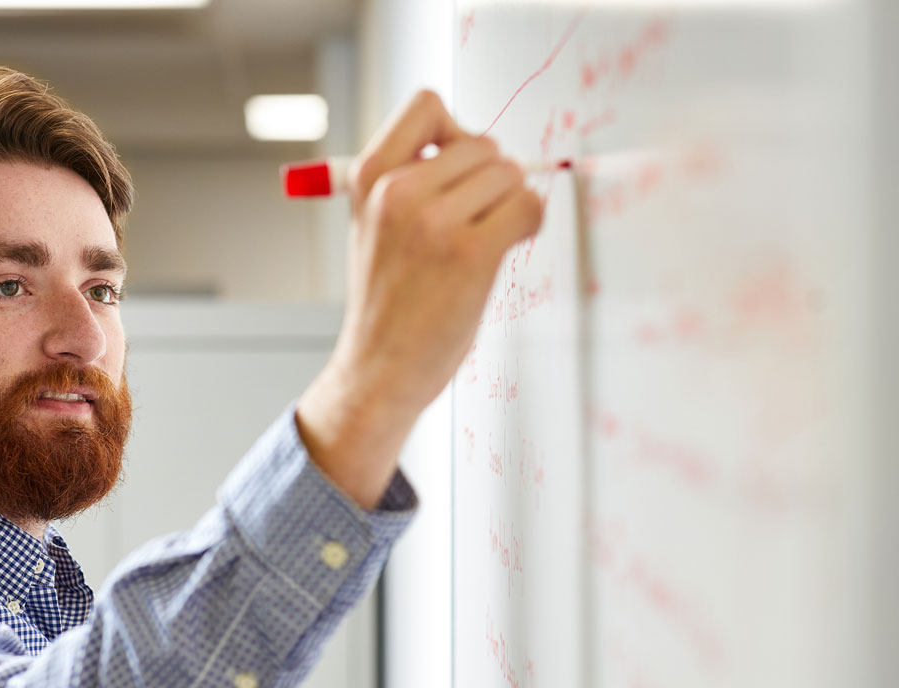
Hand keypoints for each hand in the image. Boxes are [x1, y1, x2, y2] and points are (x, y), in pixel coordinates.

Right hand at [296, 90, 543, 507]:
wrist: (378, 369)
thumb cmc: (384, 304)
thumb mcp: (371, 227)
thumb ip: (407, 181)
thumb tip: (477, 149)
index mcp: (369, 178)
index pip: (427, 106)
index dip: (454, 132)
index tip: (455, 168)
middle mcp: (397, 192)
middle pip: (483, 144)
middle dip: (490, 179)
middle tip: (476, 221)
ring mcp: (433, 221)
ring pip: (509, 174)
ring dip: (510, 204)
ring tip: (485, 242)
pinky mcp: (470, 253)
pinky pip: (528, 207)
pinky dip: (530, 223)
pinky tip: (507, 248)